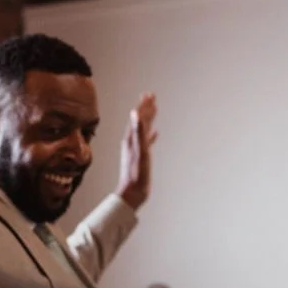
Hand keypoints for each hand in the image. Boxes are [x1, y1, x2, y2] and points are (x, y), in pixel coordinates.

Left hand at [118, 92, 157, 210]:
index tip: (149, 94)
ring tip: (154, 109)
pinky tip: (155, 133)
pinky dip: (151, 135)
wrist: (131, 194)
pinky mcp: (140, 157)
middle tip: (150, 96)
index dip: (143, 106)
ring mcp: (136, 149)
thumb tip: (135, 113)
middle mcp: (132, 143)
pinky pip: (146, 142)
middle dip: (145, 108)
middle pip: (139, 121)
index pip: (137, 118)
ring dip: (148, 118)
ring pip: (143, 129)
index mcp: (131, 140)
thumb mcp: (139, 152)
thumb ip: (138, 132)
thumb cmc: (136, 175)